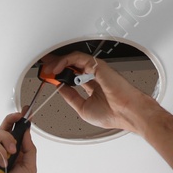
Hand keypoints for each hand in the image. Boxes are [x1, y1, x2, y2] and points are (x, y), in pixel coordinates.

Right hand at [0, 112, 35, 172]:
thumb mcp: (29, 168)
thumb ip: (29, 149)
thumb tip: (26, 132)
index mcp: (16, 155)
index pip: (19, 135)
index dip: (23, 124)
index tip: (28, 112)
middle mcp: (4, 152)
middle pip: (6, 128)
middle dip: (13, 119)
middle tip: (19, 115)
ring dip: (8, 140)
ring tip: (12, 152)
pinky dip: (0, 152)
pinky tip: (2, 164)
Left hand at [40, 51, 158, 133]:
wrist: (127, 113)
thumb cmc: (113, 114)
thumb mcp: (83, 108)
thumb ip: (71, 97)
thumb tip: (60, 89)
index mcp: (93, 86)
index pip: (72, 77)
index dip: (59, 76)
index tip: (48, 78)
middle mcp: (94, 76)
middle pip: (71, 66)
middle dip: (56, 66)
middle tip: (44, 69)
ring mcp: (96, 70)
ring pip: (72, 60)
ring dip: (57, 63)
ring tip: (48, 70)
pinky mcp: (97, 65)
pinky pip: (77, 58)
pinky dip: (65, 61)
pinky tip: (57, 68)